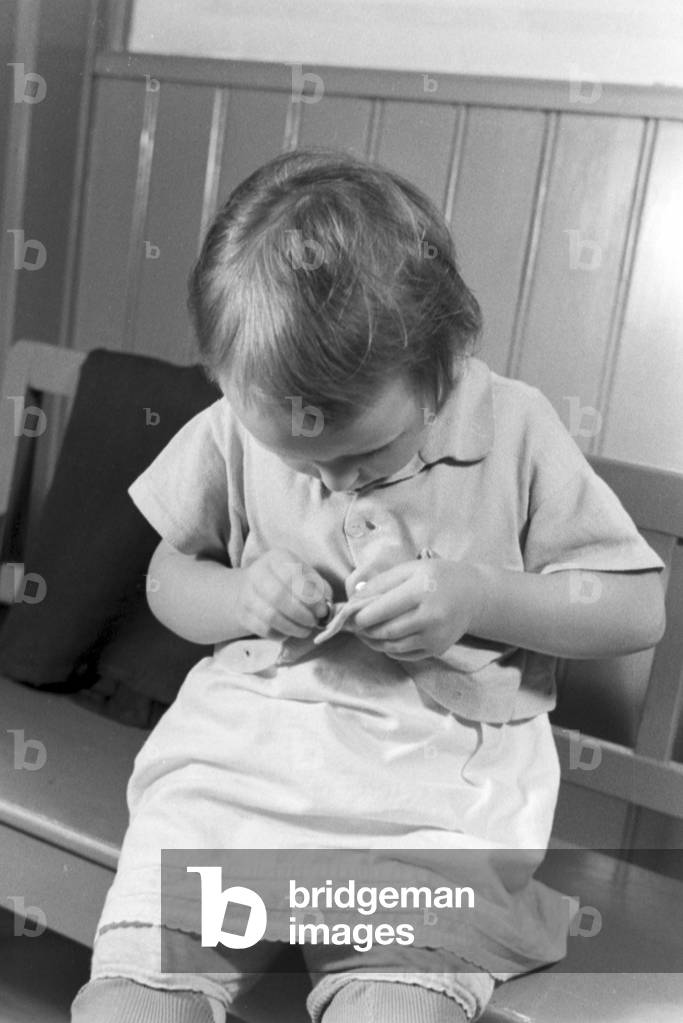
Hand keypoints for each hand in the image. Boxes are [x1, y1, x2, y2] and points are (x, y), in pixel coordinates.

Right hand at [237, 549, 332, 639]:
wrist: (252, 589)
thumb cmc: (287, 582)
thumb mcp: (304, 575)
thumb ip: (319, 588)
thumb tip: (327, 607)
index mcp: (276, 558)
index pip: (293, 575)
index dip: (310, 596)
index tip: (322, 610)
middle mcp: (257, 572)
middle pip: (278, 596)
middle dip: (301, 614)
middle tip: (313, 622)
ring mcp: (247, 594)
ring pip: (270, 616)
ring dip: (293, 628)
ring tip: (305, 630)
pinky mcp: (243, 615)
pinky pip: (264, 629)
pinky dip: (281, 634)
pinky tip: (289, 632)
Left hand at [349, 559, 486, 659]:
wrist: (472, 595)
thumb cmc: (436, 577)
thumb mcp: (409, 569)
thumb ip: (380, 583)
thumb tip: (353, 601)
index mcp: (421, 590)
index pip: (382, 610)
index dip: (360, 616)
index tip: (349, 615)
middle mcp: (430, 616)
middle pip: (385, 631)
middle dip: (364, 630)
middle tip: (354, 625)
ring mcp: (434, 636)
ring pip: (392, 646)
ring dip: (373, 641)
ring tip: (365, 632)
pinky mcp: (436, 649)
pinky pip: (403, 655)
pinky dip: (388, 648)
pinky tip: (384, 638)